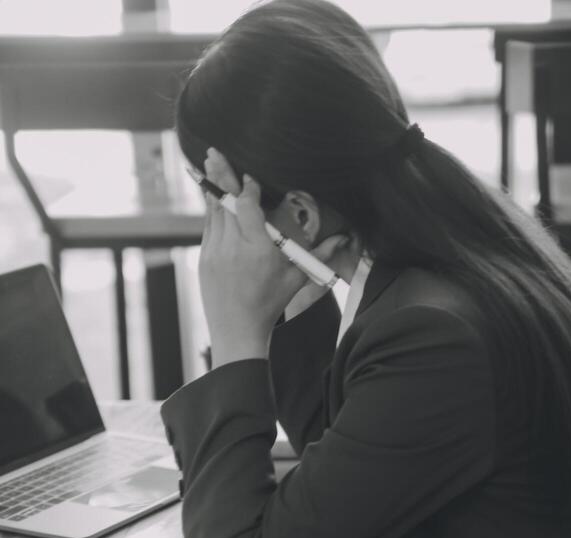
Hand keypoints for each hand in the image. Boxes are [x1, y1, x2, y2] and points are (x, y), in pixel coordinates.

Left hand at [199, 149, 347, 366]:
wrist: (238, 332)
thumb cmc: (270, 305)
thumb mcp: (297, 279)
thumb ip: (319, 255)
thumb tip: (346, 240)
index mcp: (258, 250)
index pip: (247, 207)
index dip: (247, 187)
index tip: (250, 175)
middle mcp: (233, 248)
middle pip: (225, 202)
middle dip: (221, 175)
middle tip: (215, 151)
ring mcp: (214, 253)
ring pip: (213, 212)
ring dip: (212, 187)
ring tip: (210, 163)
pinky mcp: (204, 259)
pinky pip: (208, 227)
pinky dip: (211, 210)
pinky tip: (212, 195)